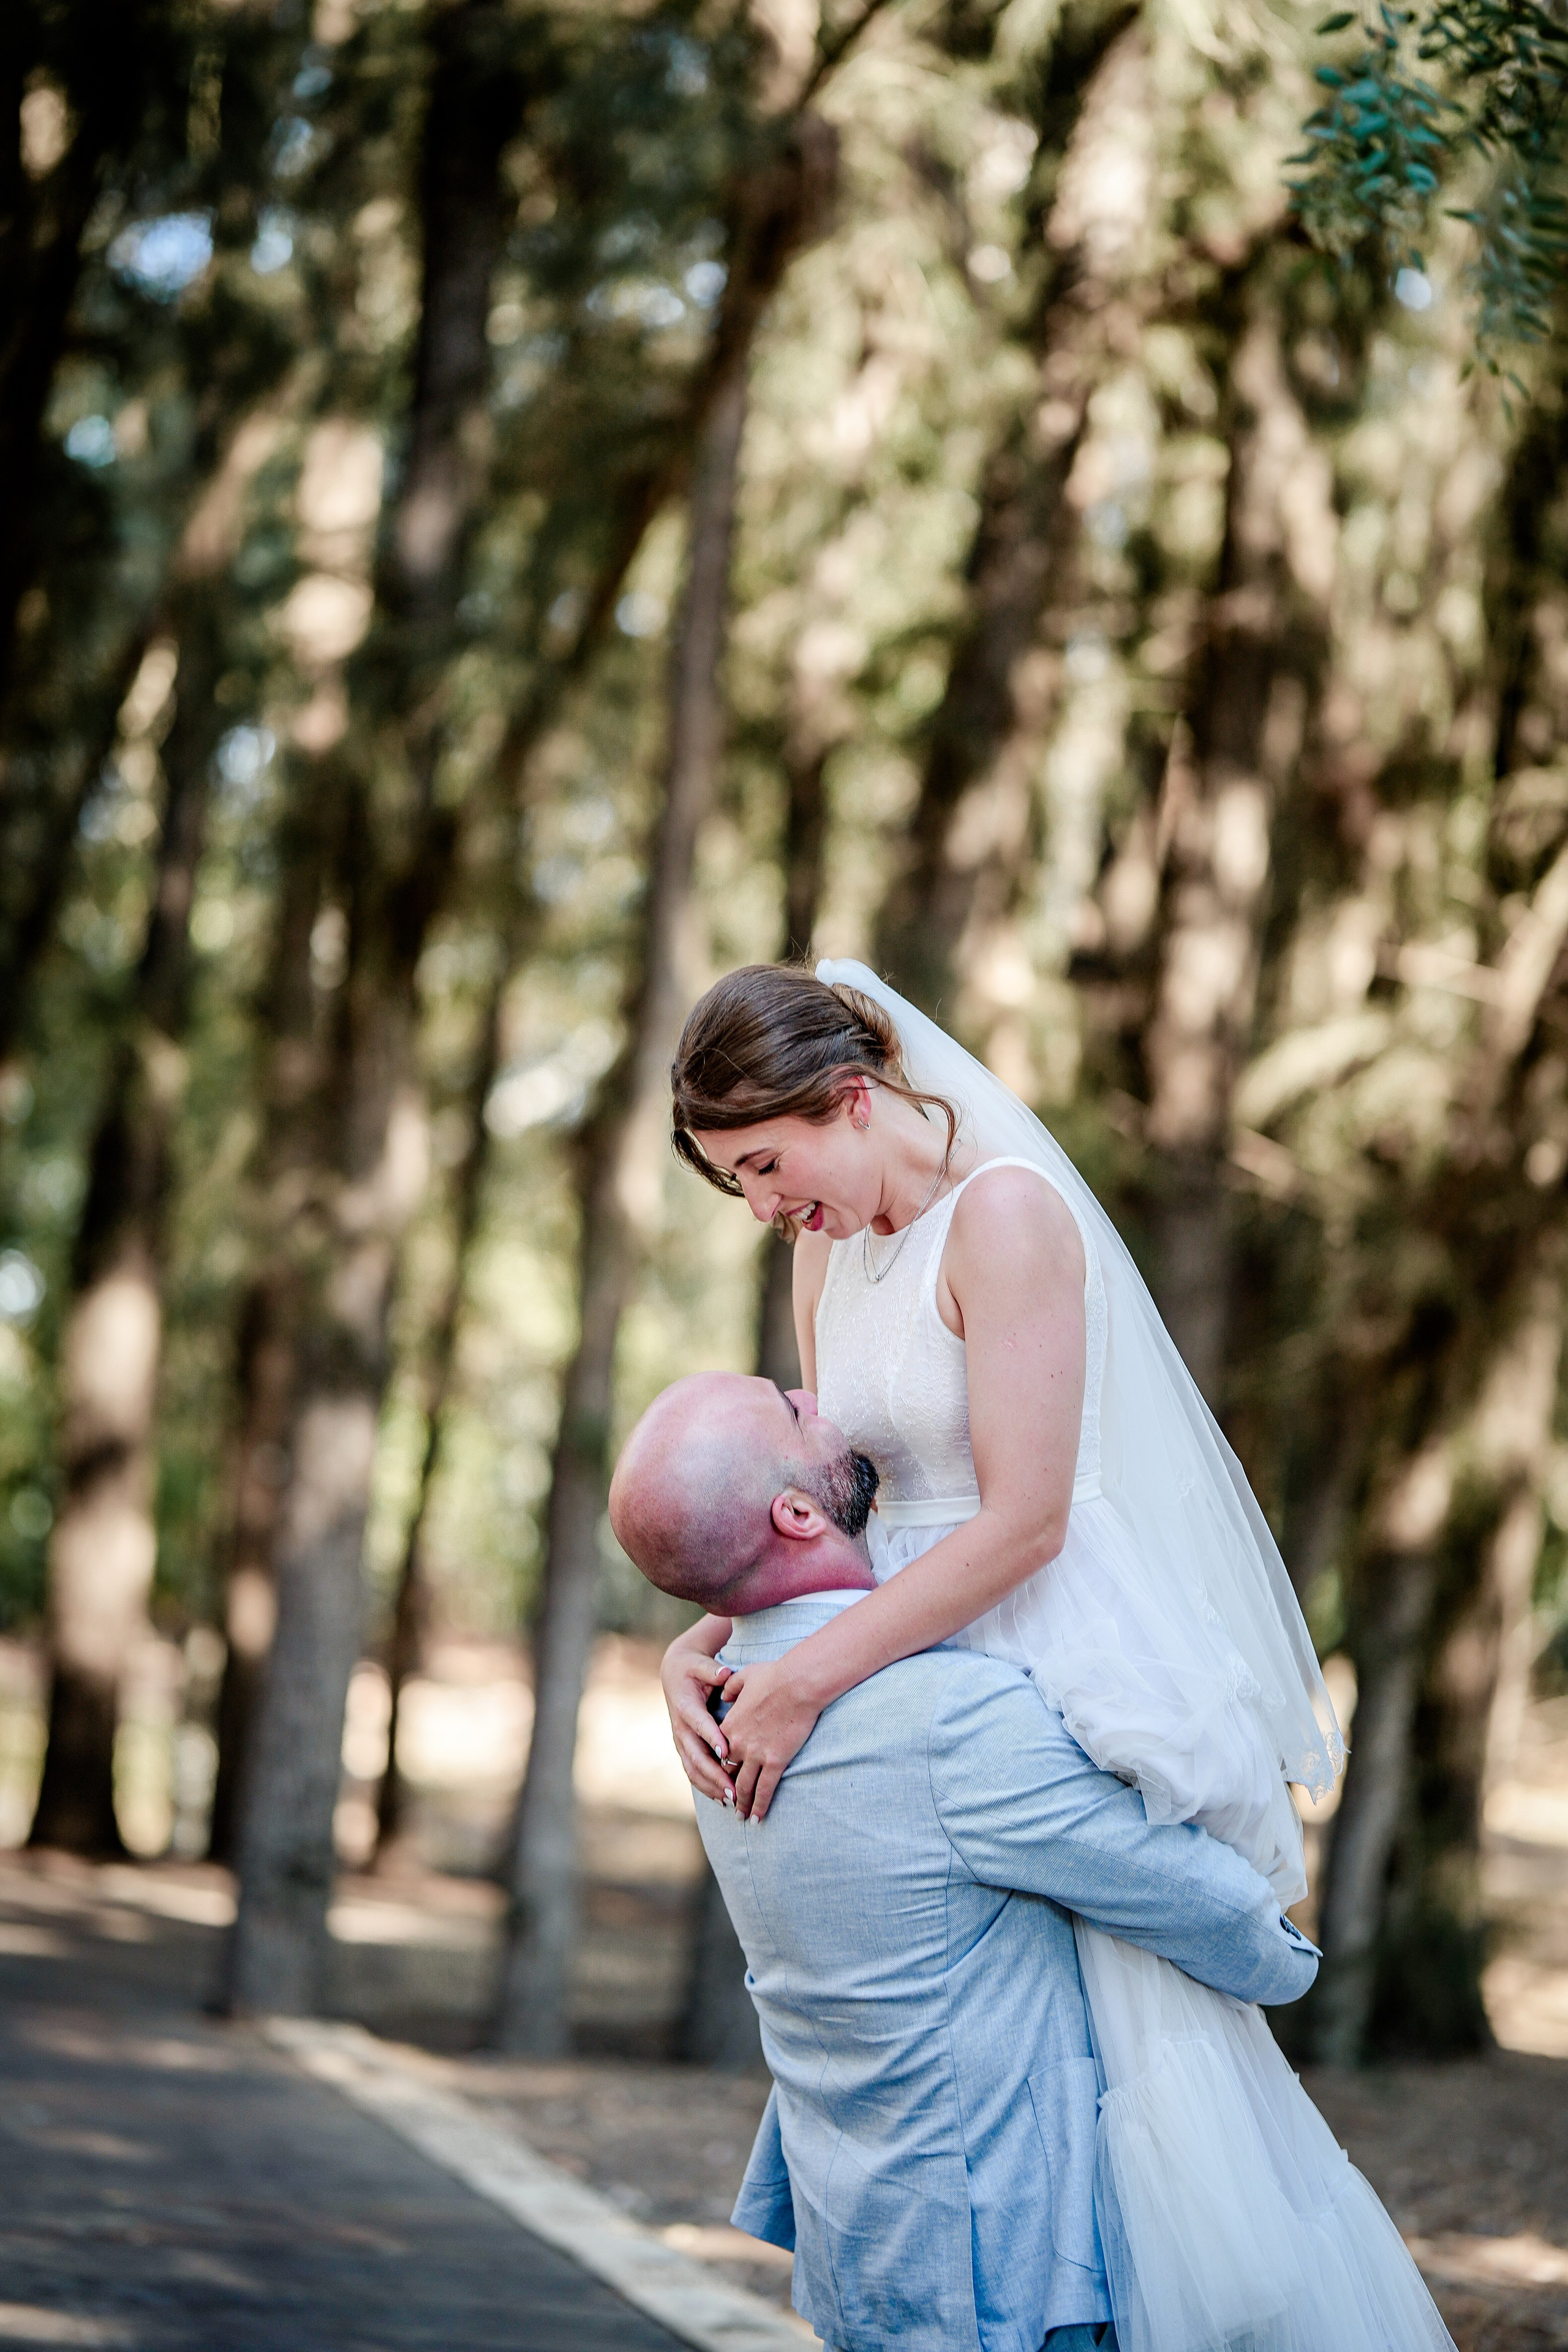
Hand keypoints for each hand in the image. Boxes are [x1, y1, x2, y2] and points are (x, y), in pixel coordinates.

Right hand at [660, 1638, 735, 1804]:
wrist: (673, 1674)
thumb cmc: (692, 1668)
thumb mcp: (700, 1664)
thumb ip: (712, 1670)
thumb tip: (725, 1673)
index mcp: (686, 1706)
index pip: (699, 1725)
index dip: (712, 1738)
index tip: (727, 1753)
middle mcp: (680, 1728)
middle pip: (696, 1755)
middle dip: (715, 1774)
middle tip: (734, 1790)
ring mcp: (680, 1741)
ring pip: (693, 1769)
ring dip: (711, 1786)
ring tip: (730, 1799)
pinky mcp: (684, 1748)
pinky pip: (692, 1771)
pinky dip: (705, 1786)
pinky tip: (721, 1798)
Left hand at [714, 1657, 822, 1820]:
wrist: (797, 1682)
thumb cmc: (774, 1676)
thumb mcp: (744, 1677)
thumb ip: (730, 1688)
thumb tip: (723, 1695)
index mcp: (729, 1726)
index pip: (718, 1753)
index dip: (718, 1766)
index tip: (720, 1774)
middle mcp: (738, 1744)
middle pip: (728, 1773)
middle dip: (727, 1789)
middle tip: (727, 1803)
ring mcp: (756, 1755)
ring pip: (745, 1787)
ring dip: (742, 1805)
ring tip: (741, 1818)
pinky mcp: (775, 1761)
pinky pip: (765, 1789)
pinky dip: (760, 1806)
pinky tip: (758, 1818)